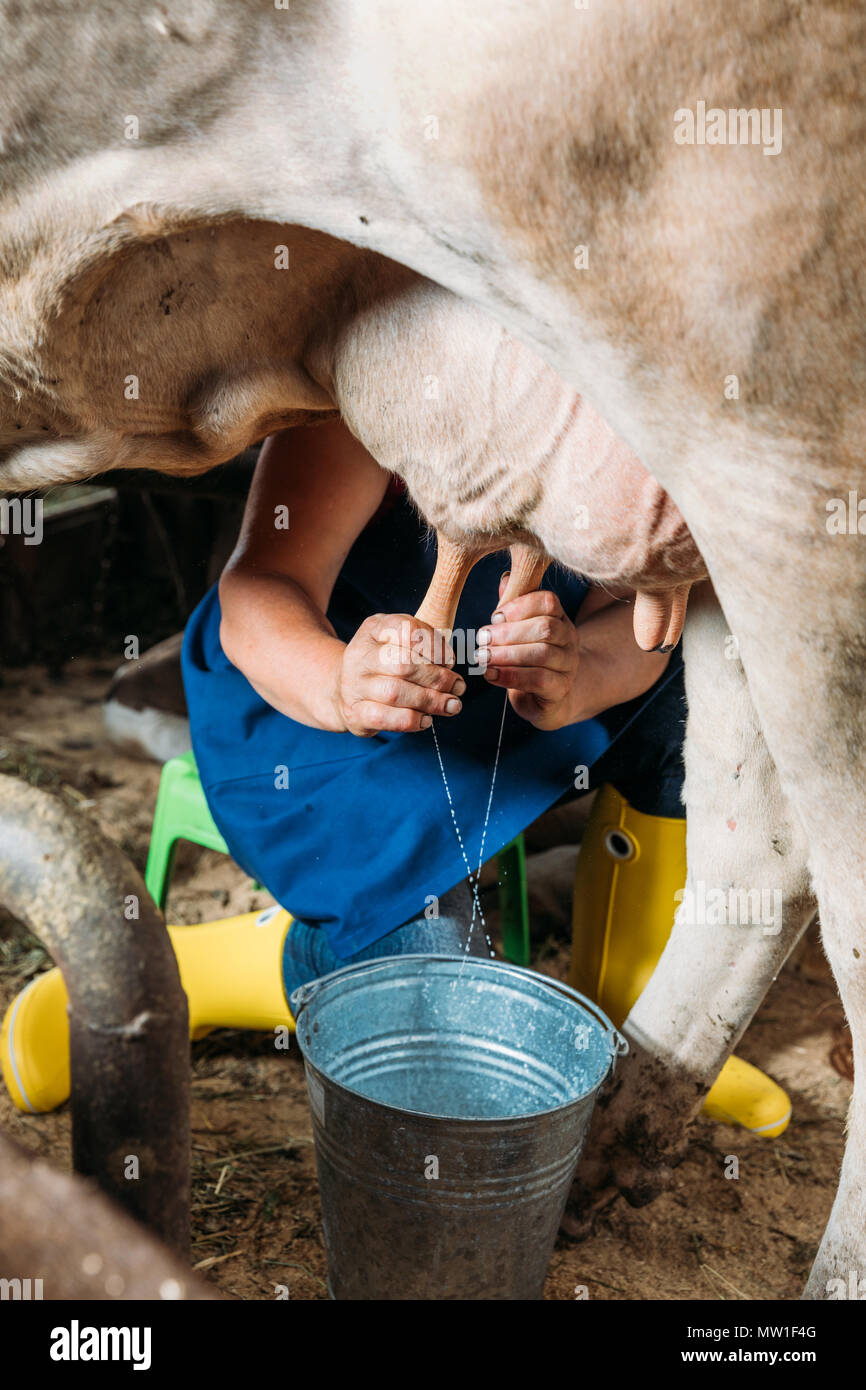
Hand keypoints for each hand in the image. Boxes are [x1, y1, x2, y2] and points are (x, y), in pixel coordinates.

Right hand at [334, 613, 464, 736]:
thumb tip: (448, 664)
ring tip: (450, 705)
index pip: (406, 629)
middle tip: (458, 687)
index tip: (449, 660)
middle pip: (402, 664)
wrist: (344, 689)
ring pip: (395, 692)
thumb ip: (426, 645)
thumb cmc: (384, 664)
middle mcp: (360, 654)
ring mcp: (353, 684)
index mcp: (374, 629)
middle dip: (437, 678)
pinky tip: (426, 720)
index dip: (434, 645)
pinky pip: (384, 718)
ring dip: (430, 701)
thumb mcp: (400, 642)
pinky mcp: (354, 712)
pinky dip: (411, 720)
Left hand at [476, 578, 581, 730]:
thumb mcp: (519, 632)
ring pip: (542, 654)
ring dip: (506, 654)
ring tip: (482, 657)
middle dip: (508, 632)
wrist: (549, 698)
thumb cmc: (527, 660)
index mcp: (559, 618)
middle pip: (546, 628)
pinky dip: (511, 676)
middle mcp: (569, 639)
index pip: (548, 602)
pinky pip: (539, 680)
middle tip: (481, 639)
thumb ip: (512, 607)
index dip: (519, 606)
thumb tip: (505, 578)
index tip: (494, 617)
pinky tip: (490, 674)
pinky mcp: (561, 690)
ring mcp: (568, 666)